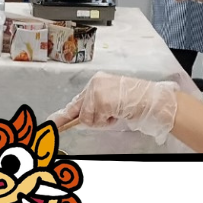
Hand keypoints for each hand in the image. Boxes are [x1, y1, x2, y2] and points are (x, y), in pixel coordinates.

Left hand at [48, 72, 180, 142]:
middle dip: (82, 119)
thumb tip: (80, 118)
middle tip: (81, 120)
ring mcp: (96, 91)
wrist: (151, 100)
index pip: (78, 100)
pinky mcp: (100, 101)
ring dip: (101, 121)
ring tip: (115, 113)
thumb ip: (96, 106)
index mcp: (97, 81)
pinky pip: (95, 121)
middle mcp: (94, 83)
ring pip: (87, 118)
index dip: (65, 113)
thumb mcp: (112, 99)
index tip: (52, 121)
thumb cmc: (135, 101)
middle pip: (79, 109)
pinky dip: (106, 122)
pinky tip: (117, 113)